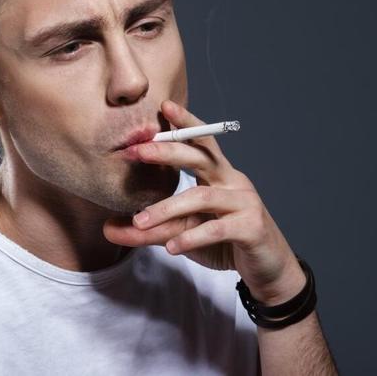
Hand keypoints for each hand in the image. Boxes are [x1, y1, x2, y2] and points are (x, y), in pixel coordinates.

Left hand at [103, 100, 306, 304]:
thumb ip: (150, 229)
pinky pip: (217, 229)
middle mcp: (234, 182)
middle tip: (136, 151)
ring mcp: (245, 203)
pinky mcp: (252, 228)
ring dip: (168, 208)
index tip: (163, 106)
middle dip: (167, 152)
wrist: (268, 271)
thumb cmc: (226, 244)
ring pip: (202, 197)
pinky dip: (192, 237)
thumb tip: (108, 228)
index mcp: (220, 175)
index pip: (201, 142)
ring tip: (140, 222)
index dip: (185, 123)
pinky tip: (172, 248)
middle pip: (200, 158)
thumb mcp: (183, 233)